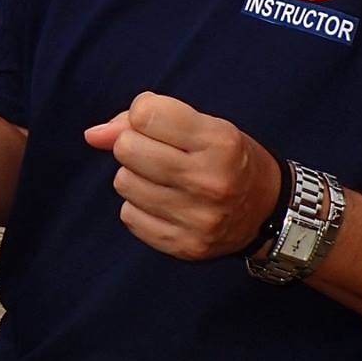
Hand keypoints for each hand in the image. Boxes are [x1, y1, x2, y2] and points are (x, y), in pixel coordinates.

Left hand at [83, 92, 282, 261]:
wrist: (268, 210)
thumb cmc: (228, 157)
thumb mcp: (202, 124)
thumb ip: (145, 118)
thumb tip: (93, 135)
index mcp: (219, 142)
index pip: (145, 114)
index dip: (144, 115)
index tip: (160, 125)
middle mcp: (210, 181)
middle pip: (127, 149)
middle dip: (133, 145)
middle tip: (158, 153)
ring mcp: (198, 219)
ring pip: (123, 183)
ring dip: (135, 176)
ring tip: (163, 179)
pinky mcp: (185, 246)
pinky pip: (129, 217)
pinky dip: (139, 207)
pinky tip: (164, 203)